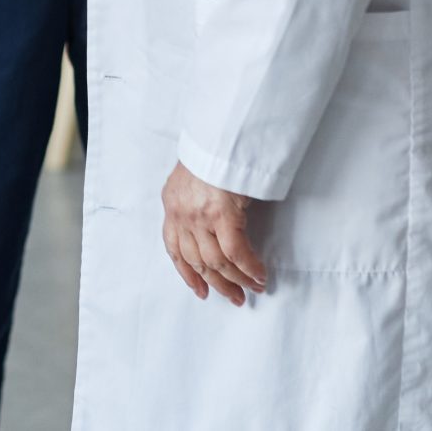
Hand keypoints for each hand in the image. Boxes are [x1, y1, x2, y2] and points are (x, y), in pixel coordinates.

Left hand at [162, 162, 267, 306]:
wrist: (220, 134)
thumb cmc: (214, 149)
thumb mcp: (193, 176)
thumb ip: (195, 199)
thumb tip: (212, 221)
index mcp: (172, 203)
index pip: (174, 248)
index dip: (187, 273)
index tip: (200, 290)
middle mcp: (181, 214)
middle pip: (196, 261)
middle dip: (217, 283)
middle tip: (234, 297)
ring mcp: (200, 217)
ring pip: (216, 262)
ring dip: (236, 280)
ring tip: (252, 289)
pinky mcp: (222, 216)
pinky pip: (237, 253)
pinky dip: (249, 268)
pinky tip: (259, 275)